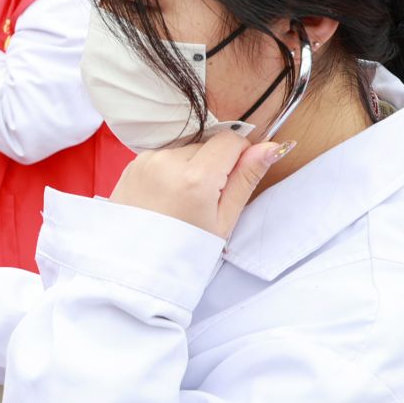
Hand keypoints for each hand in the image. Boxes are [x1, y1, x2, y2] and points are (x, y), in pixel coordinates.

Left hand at [109, 130, 289, 238]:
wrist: (135, 262)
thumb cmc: (183, 249)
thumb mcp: (223, 220)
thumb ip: (246, 178)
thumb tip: (271, 147)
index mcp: (196, 178)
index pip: (230, 140)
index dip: (239, 156)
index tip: (232, 180)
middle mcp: (168, 161)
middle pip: (206, 144)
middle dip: (212, 165)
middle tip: (205, 199)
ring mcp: (147, 161)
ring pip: (184, 148)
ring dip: (190, 166)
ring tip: (182, 200)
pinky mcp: (132, 164)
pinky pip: (162, 156)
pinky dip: (169, 170)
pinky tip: (165, 197)